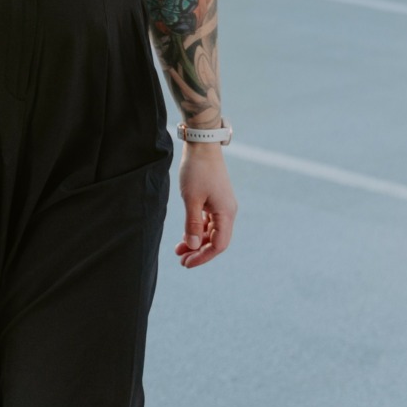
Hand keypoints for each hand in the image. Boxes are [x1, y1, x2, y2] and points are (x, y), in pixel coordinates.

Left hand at [175, 144, 237, 268]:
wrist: (202, 144)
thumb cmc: (197, 170)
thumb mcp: (191, 199)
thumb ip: (192, 224)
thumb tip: (193, 247)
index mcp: (226, 213)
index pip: (219, 244)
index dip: (203, 256)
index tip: (186, 263)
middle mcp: (228, 211)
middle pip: (216, 240)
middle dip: (199, 251)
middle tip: (181, 260)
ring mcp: (222, 205)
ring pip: (211, 231)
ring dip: (197, 241)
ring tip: (179, 250)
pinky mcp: (215, 199)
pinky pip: (208, 221)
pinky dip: (198, 229)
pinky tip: (186, 235)